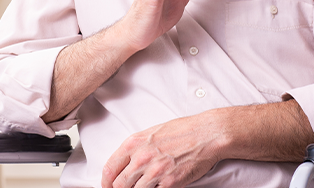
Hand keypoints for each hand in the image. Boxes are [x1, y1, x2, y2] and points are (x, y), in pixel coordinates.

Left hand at [101, 115, 222, 187]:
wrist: (207, 134)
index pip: (109, 169)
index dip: (106, 182)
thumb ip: (136, 148)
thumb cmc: (183, 131)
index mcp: (134, 143)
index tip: (108, 186)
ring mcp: (155, 172)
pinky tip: (160, 186)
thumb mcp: (152, 133)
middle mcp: (142, 158)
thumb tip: (126, 163)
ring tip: (147, 186)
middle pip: (119, 185)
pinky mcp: (170, 183)